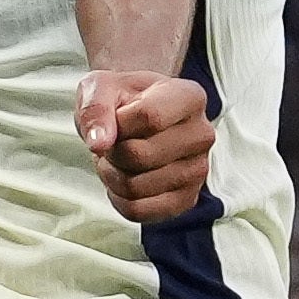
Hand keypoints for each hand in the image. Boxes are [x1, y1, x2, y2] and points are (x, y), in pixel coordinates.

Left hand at [76, 70, 218, 225]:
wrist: (134, 119)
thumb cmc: (121, 100)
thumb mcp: (100, 87)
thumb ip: (96, 108)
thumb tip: (99, 142)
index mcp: (190, 97)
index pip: (150, 117)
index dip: (117, 123)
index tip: (114, 117)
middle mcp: (202, 134)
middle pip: (140, 156)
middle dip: (111, 152)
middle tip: (112, 142)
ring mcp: (198, 170)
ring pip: (135, 187)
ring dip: (111, 175)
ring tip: (117, 159)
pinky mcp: (186, 200)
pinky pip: (138, 211)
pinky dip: (118, 198)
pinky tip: (123, 178)